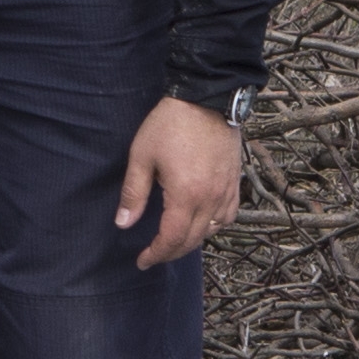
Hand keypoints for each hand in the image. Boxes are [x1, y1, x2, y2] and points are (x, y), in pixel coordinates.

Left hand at [115, 95, 245, 269]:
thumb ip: (133, 194)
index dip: (156, 254)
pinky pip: (229, 215)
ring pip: (212, 230)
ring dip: (192, 241)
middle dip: (171, 252)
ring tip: (174, 242)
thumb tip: (123, 224)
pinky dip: (214, 226)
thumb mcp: (142, 156)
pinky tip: (202, 224)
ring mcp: (226, 190)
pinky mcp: (235, 181)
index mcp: (186, 194)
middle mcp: (210, 198)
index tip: (142, 260)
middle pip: (192, 240)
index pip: (172, 239)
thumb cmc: (170, 124)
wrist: (206, 98)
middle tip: (153, 255)